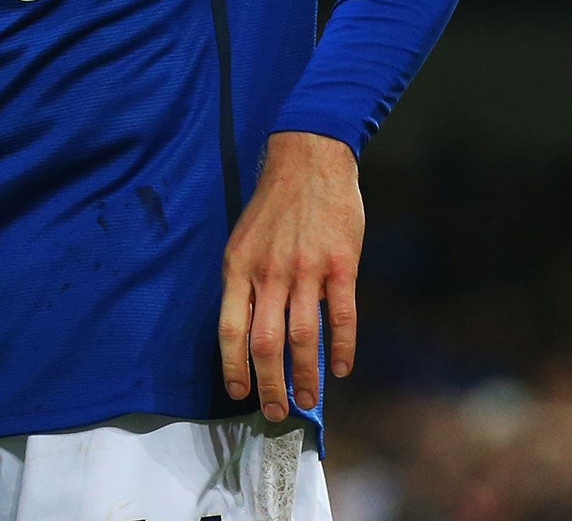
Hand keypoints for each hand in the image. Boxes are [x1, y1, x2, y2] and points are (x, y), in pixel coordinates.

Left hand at [219, 131, 363, 419]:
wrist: (308, 160)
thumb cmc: (273, 205)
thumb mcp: (243, 240)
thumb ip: (244, 283)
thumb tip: (246, 332)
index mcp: (238, 267)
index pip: (229, 329)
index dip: (233, 366)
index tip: (238, 392)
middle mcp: (268, 272)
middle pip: (265, 343)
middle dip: (268, 384)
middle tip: (274, 412)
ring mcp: (306, 270)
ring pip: (303, 338)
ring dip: (304, 376)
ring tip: (307, 400)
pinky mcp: (341, 265)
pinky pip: (341, 317)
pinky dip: (342, 348)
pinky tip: (341, 369)